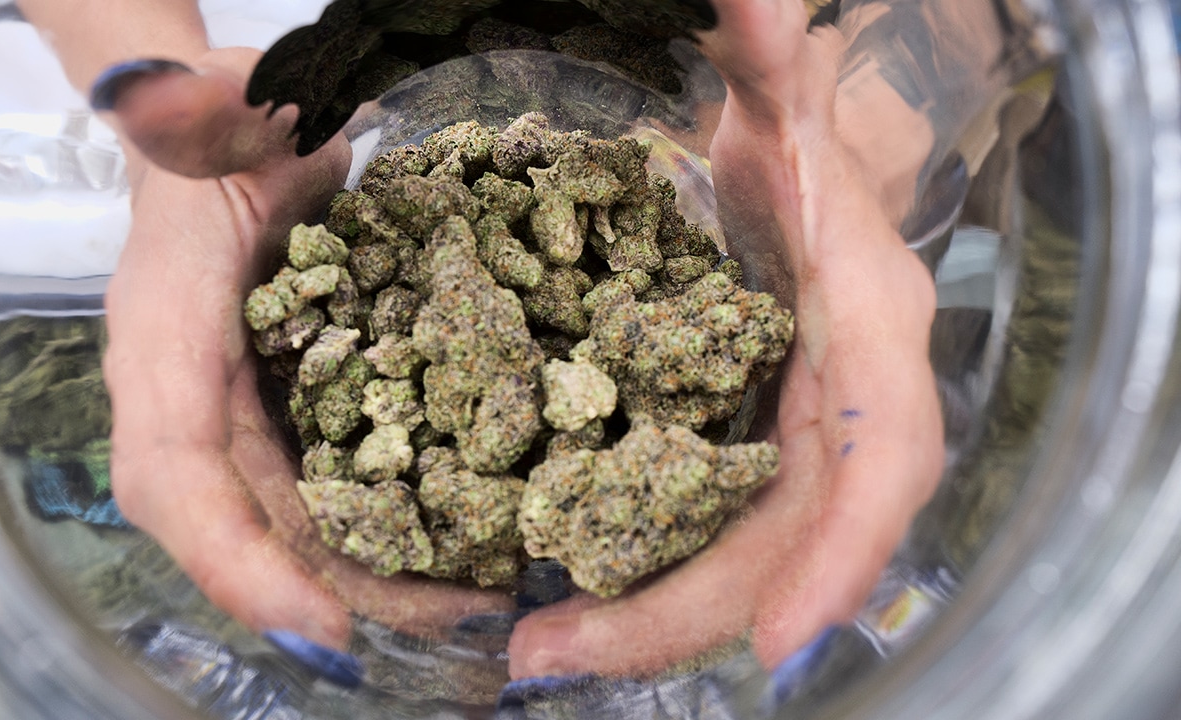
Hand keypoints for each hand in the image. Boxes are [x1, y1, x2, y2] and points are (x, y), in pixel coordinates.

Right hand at [98, 48, 512, 653]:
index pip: (176, 469)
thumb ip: (193, 116)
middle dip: (346, 585)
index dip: (236, 554)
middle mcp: (196, 394)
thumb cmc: (219, 124)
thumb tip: (167, 100)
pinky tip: (460, 544)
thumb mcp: (212, 110)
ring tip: (472, 602)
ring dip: (379, 571)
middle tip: (449, 623)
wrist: (240, 136)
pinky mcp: (294, 406)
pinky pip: (336, 483)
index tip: (323, 622)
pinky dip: (391, 523)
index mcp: (163, 335)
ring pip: (299, 518)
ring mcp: (245, 407)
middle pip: (253, 522)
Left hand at [507, 0, 944, 677]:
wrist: (781, 156)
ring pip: (733, 557)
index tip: (780, 640)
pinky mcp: (731, 447)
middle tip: (548, 660)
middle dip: (680, 614)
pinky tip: (554, 603)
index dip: (841, 551)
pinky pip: (694, 532)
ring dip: (642, 616)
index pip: (878, 456)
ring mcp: (781, 434)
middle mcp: (832, 399)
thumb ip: (764, 56)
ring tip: (533, 653)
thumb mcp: (769, 88)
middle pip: (785, 545)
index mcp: (859, 321)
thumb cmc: (782, 124)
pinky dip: (635, 577)